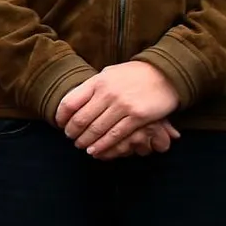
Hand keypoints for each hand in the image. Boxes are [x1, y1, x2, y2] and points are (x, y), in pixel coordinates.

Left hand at [56, 61, 179, 154]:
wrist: (165, 74)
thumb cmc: (134, 75)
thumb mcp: (109, 74)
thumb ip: (92, 87)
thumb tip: (73, 103)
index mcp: (97, 82)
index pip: (70, 102)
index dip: (61, 117)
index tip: (60, 124)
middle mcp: (107, 93)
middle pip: (81, 119)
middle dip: (73, 132)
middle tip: (71, 138)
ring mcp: (122, 105)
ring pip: (97, 130)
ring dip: (86, 141)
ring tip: (81, 146)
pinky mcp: (137, 117)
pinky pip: (116, 135)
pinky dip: (103, 145)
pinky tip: (96, 150)